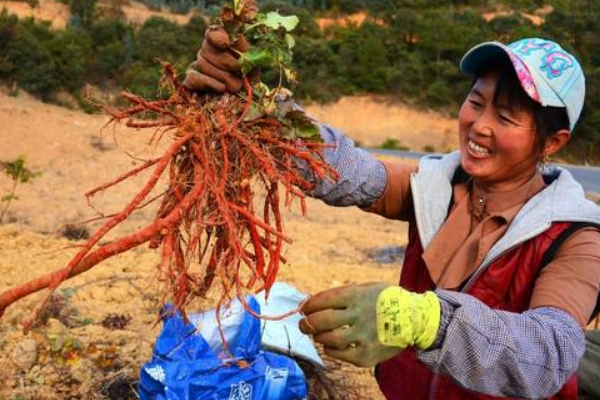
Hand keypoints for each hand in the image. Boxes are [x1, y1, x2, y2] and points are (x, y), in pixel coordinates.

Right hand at [183, 25, 247, 92]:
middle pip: (207, 48)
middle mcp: (207, 52)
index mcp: (222, 43)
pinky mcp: (191, 81)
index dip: (217, 36)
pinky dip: (210, 83)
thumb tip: (237, 36)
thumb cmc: (249, 81)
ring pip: (202, 63)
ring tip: (236, 85)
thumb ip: (245, 49)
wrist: (244, 104)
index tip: (226, 44)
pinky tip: (221, 88)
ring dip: (223, 76)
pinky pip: (194, 77)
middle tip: (240, 72)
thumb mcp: (253, 63)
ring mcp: (197, 66)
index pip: (212, 32)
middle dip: (226, 62)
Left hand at [299, 283, 440, 366]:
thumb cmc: (385, 301)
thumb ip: (344, 296)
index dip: (309, 305)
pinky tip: (332, 345)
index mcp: (356, 295)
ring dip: (318, 337)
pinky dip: (331, 350)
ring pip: (328, 339)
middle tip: (304, 324)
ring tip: (318, 335)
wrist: (415, 318)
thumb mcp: (366, 289)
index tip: (304, 309)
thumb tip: (314, 304)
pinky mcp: (367, 355)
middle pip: (321, 321)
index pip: (323, 300)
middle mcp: (359, 315)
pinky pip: (340, 354)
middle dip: (307, 323)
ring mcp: (363, 336)